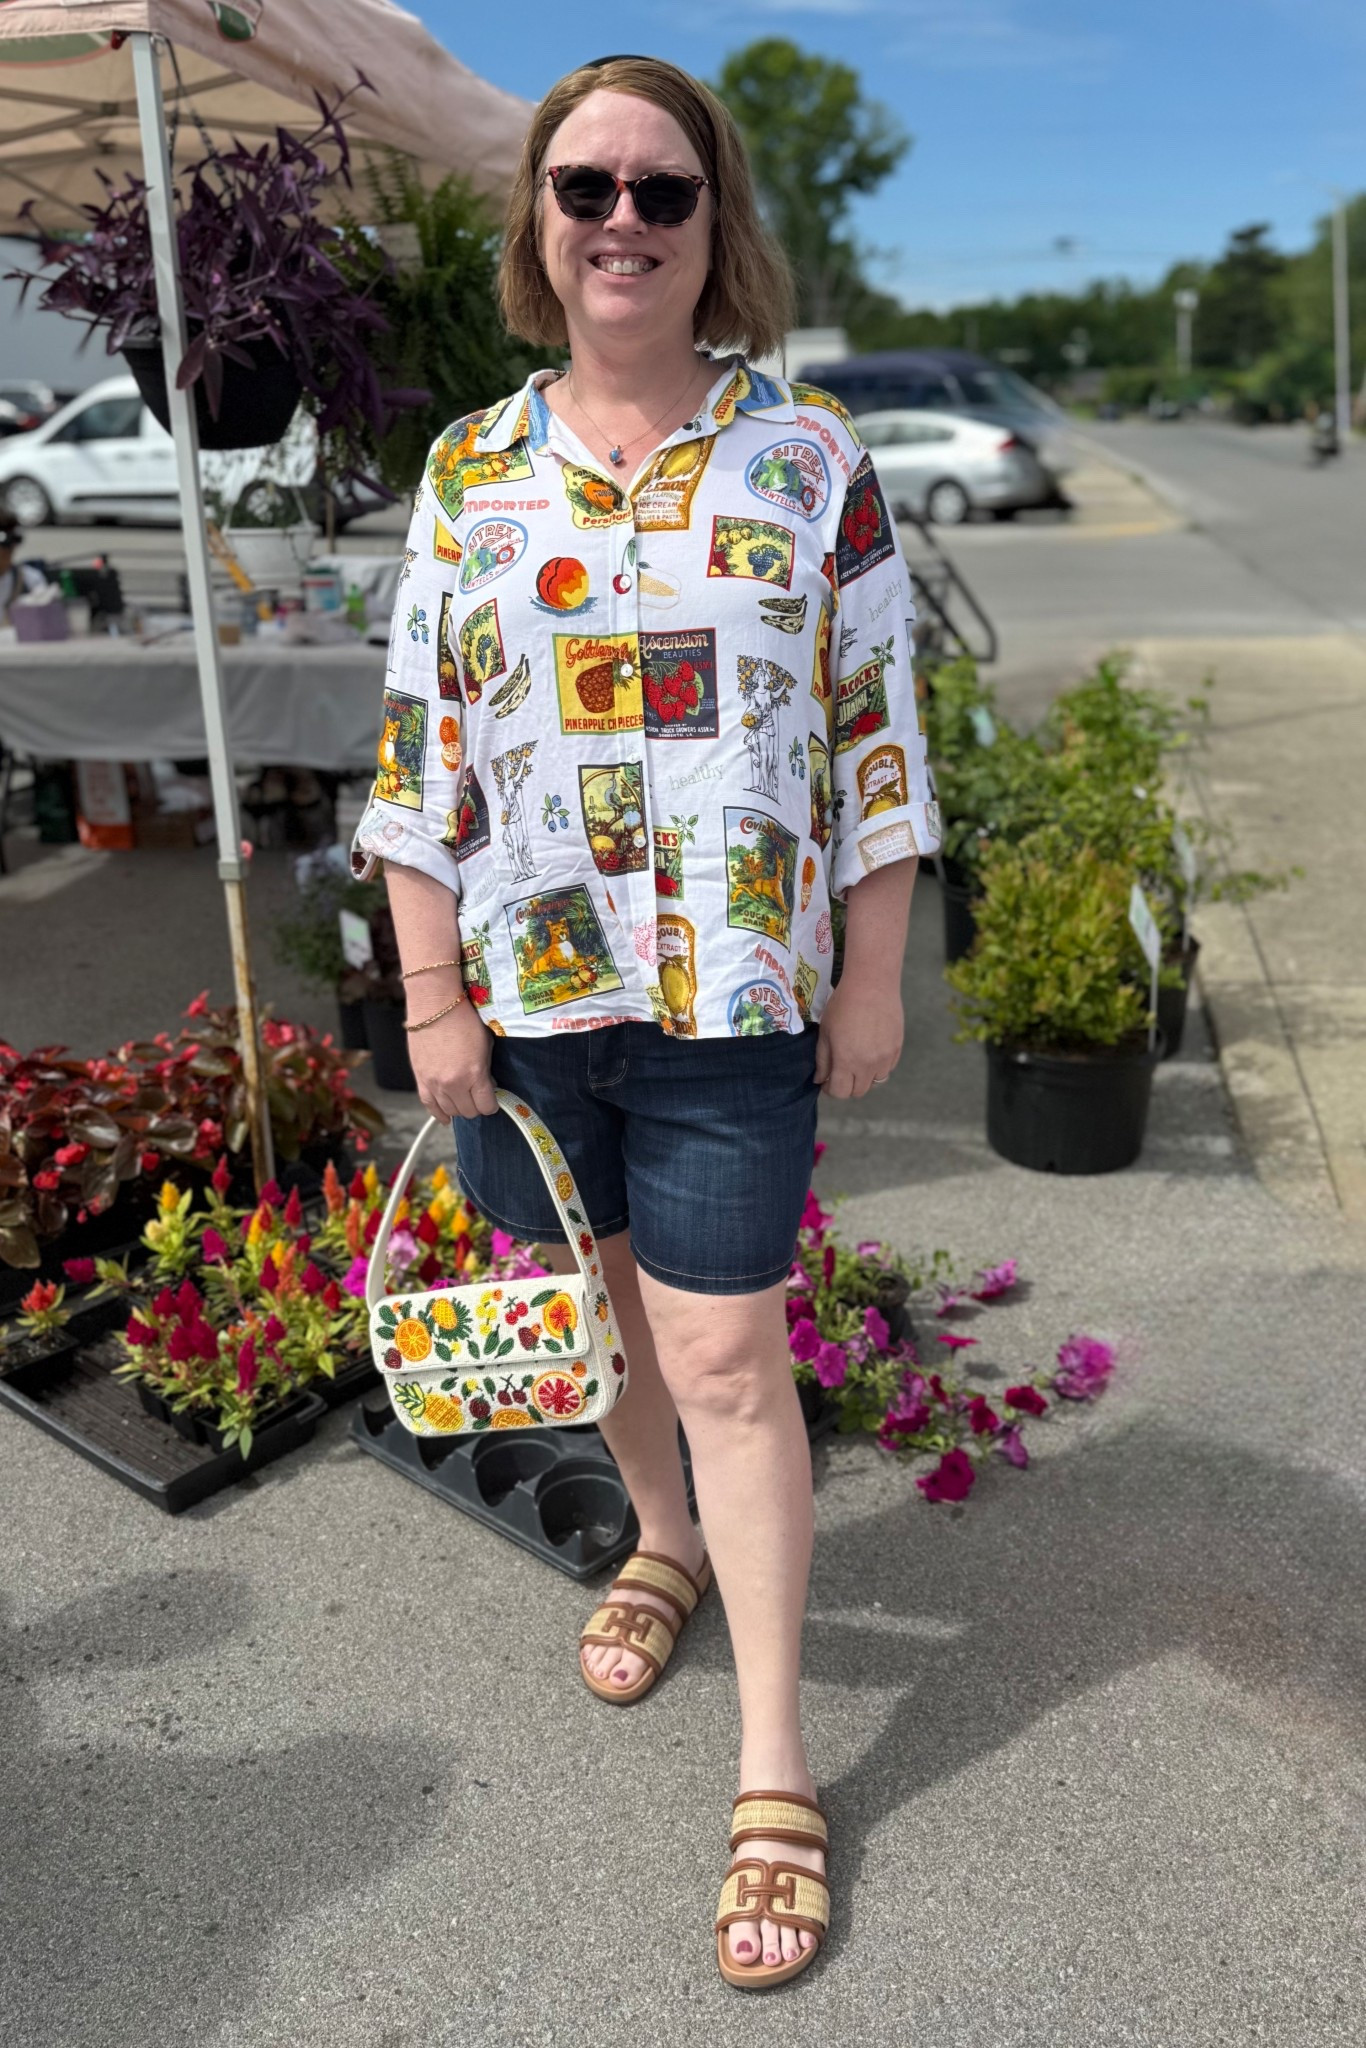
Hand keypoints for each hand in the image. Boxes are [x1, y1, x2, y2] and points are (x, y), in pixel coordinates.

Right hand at [407, 998, 497, 1120]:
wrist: (435, 1005)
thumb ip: (486, 1070)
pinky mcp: (420, 1079)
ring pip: (450, 1111)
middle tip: (479, 1095)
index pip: (486, 1106)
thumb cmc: (463, 1019)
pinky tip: (446, 1118)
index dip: (492, 1104)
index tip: (493, 1098)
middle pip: (469, 1112)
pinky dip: (439, 1114)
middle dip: (477, 1106)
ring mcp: (434, 1083)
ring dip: (460, 1108)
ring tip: (464, 1099)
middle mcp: (453, 1084)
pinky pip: (429, 1106)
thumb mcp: (486, 1044)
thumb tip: (487, 1086)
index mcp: (474, 1074)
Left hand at [814, 977, 902, 1097]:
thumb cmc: (842, 1005)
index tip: (826, 1082)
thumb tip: (820, 1080)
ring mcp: (886, 1058)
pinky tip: (870, 1052)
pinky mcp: (897, 1049)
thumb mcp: (825, 1032)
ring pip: (875, 1082)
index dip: (830, 1090)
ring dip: (863, 1078)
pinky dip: (878, 1067)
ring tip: (856, 1062)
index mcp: (846, 1061)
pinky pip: (887, 1068)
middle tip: (840, 1072)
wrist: (872, 985)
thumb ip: (822, 1059)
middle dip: (846, 1086)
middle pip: (858, 1092)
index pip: (840, 1092)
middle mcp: (868, 1065)